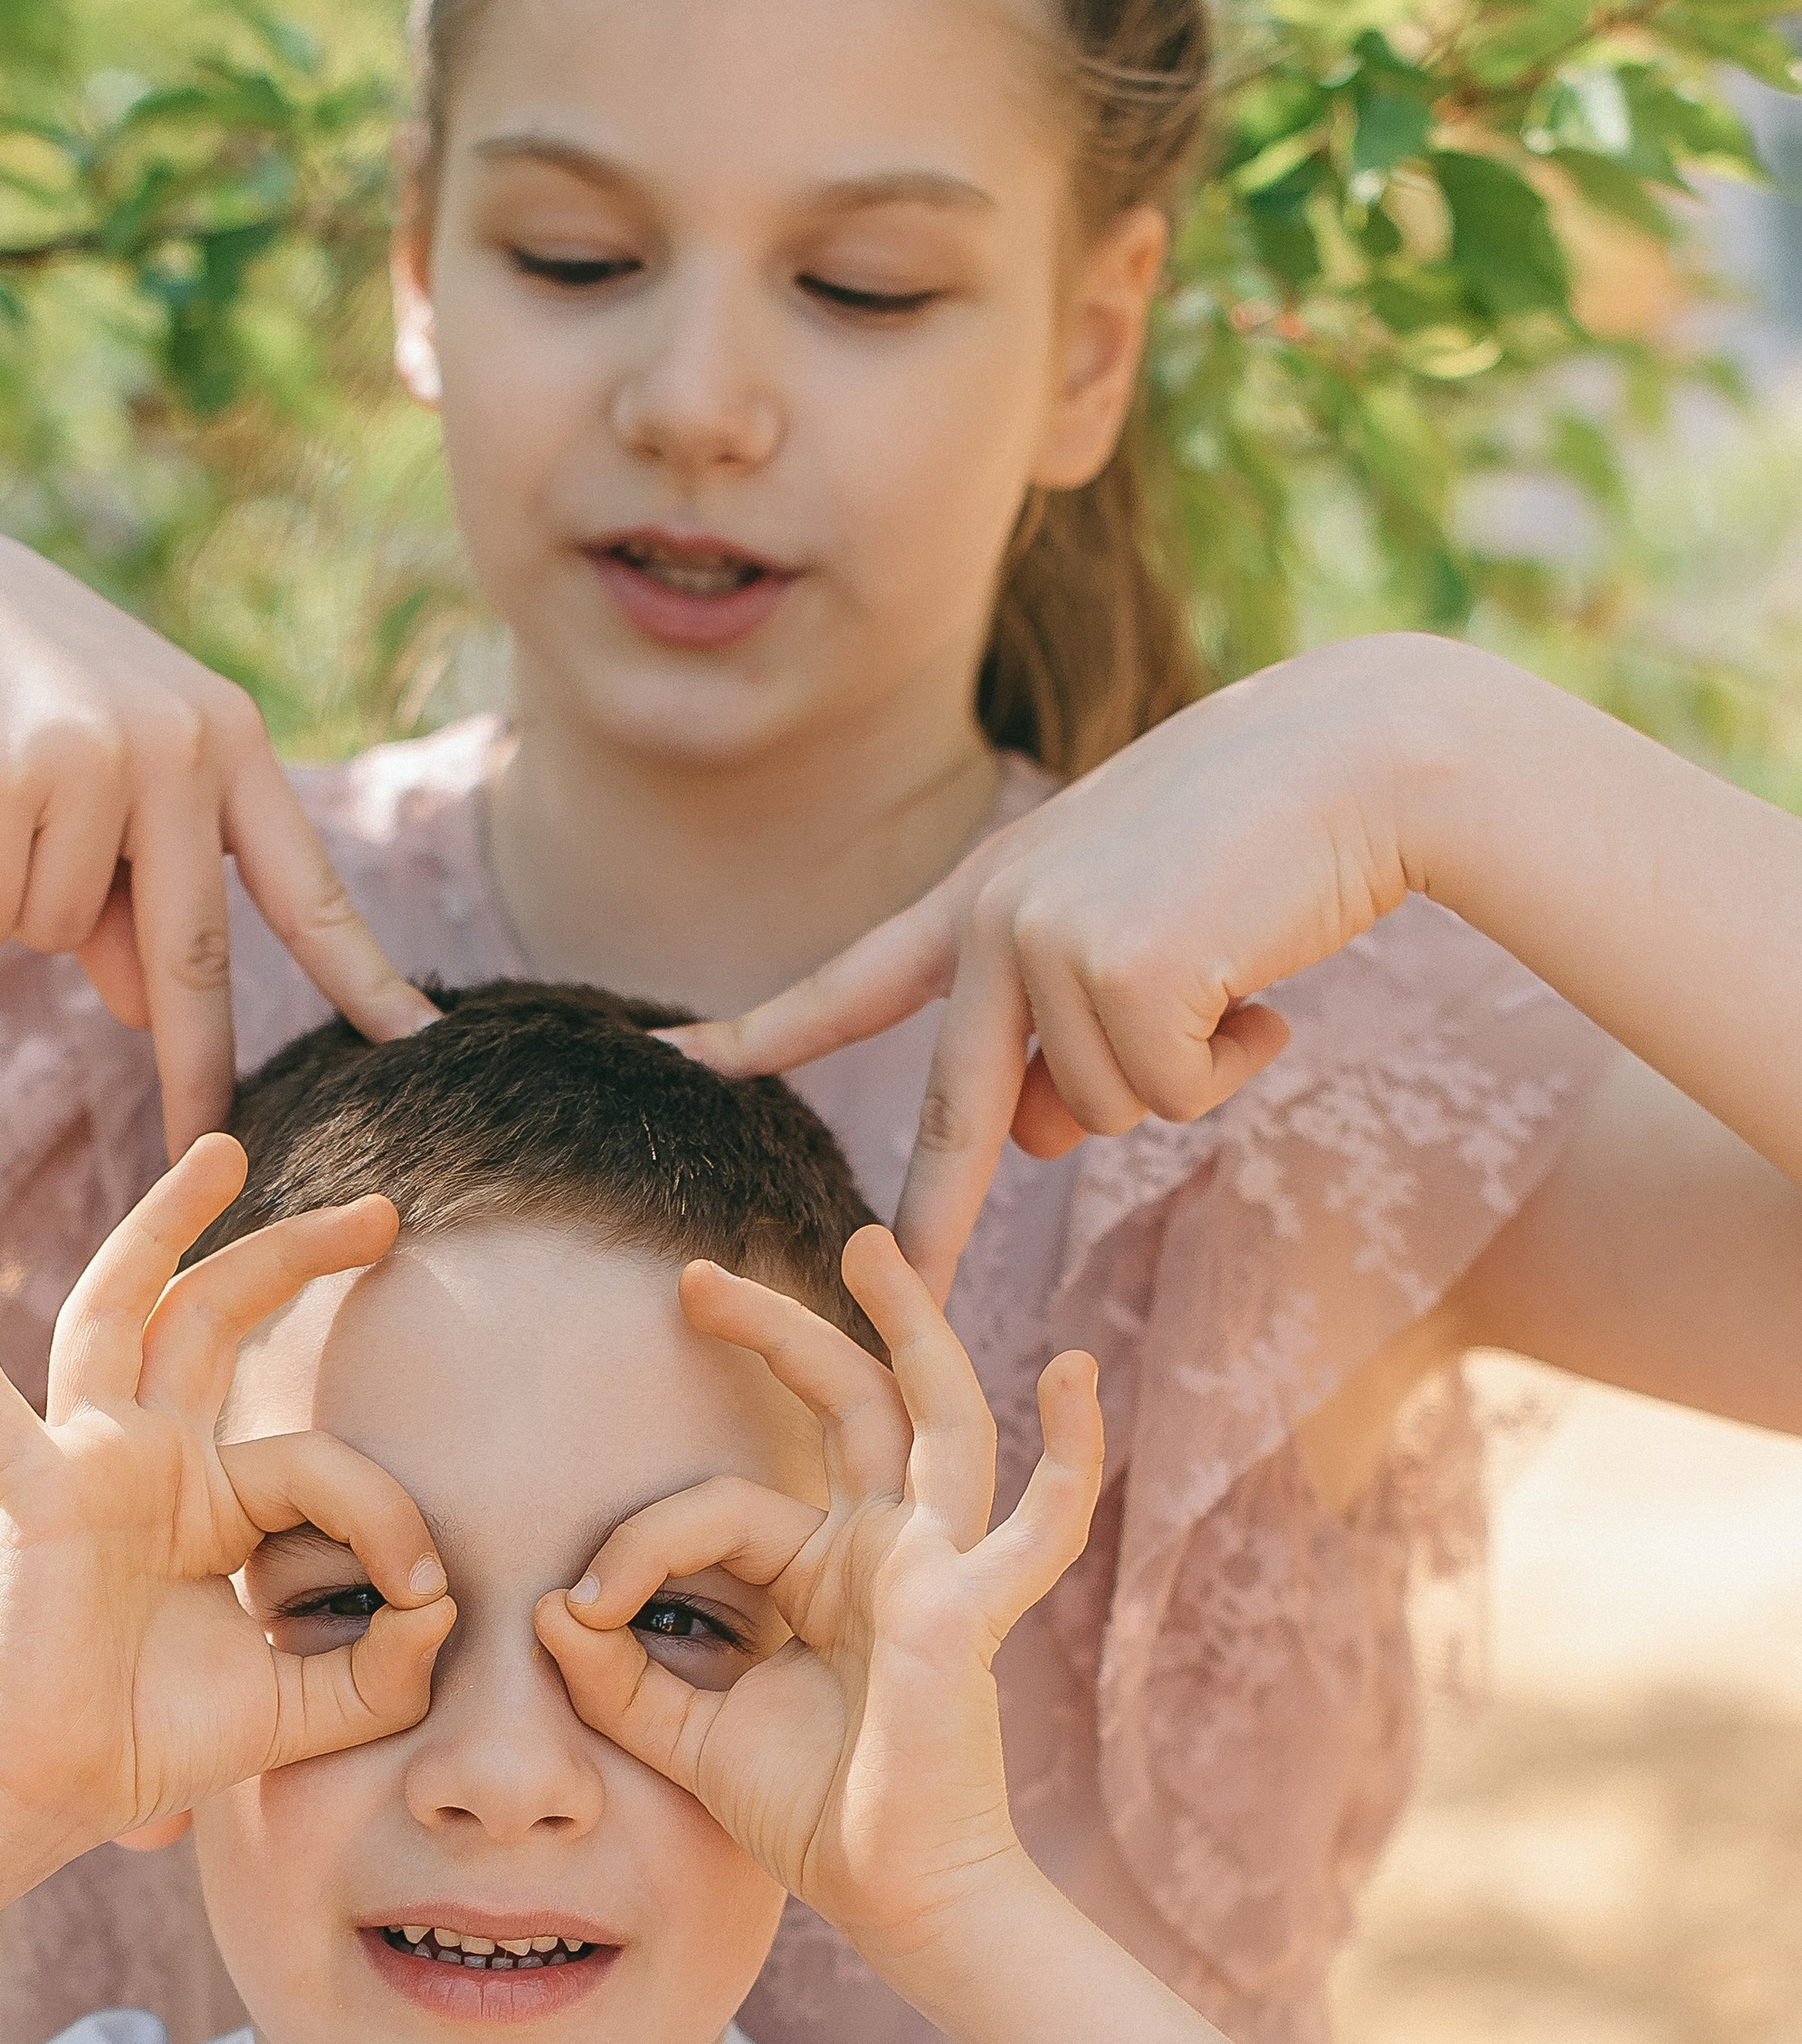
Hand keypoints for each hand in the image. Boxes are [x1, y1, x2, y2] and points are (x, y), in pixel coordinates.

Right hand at [0, 501, 439, 1152]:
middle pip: (196, 953)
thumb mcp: (102, 779)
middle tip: (199, 1149)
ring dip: (11, 898)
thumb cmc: (2, 693)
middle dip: (195, 1066)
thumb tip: (151, 1012)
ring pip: (58, 935)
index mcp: (227, 737)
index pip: (309, 890)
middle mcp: (175, 742)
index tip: (424, 1053)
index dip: (366, 982)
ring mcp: (86, 754)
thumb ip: (139, 891)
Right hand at [0, 1140, 453, 1874]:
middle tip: (383, 1212)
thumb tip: (444, 1605)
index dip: (388, 1516)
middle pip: (218, 1317)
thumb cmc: (161, 1746)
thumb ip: (389, 1665)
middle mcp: (145, 1460)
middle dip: (297, 1254)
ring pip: (126, 1310)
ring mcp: (82, 1462)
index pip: (319, 1460)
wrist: (55, 1799)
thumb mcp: (311, 1705)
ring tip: (221, 1148)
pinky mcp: (26, 1490)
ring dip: (167, 1222)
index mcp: (206, 1498)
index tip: (425, 1597)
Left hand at [536, 1229, 1101, 1989]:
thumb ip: (618, 1677)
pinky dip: (1070, 1450)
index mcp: (823, 1571)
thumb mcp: (689, 1737)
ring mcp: (939, 1568)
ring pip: (934, 1418)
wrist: (893, 1898)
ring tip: (875, 1246)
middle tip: (693, 1278)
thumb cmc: (813, 1818)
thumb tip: (550, 1607)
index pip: (719, 1509)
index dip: (639, 1543)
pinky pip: (1040, 1522)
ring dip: (911, 1328)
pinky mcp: (971, 1609)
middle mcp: (887, 1549)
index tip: (581, 1609)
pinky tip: (1076, 1371)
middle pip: (837, 1404)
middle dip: (773, 1331)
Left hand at [665, 643, 1447, 1296]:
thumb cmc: (1259, 840)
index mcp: (983, 895)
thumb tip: (1046, 1142)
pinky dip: (1230, 1061)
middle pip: (955, 1114)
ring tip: (1234, 965)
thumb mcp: (1134, 937)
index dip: (766, 1031)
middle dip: (933, 1222)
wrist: (1363, 755)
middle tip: (891, 1288)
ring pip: (1106, 1112)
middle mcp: (994, 920)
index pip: (855, 980)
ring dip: (1187, 1068)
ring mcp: (1049, 943)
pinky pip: (1168, 1097)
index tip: (679, 1061)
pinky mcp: (1119, 972)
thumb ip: (1069, 1035)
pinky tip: (1261, 978)